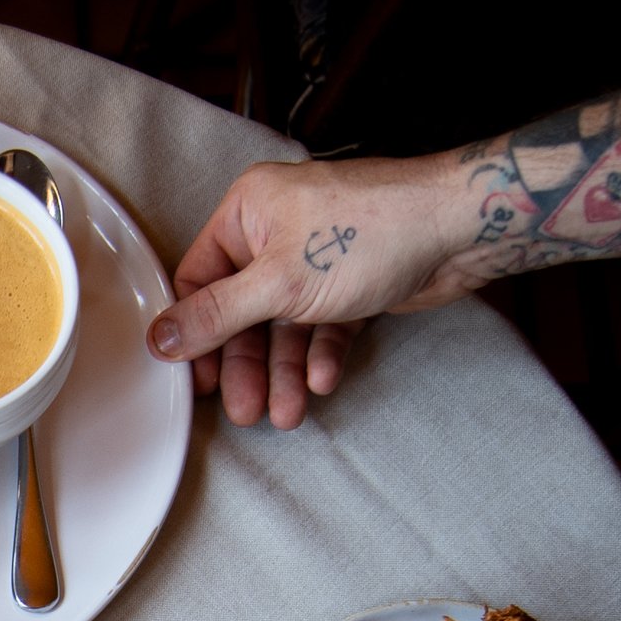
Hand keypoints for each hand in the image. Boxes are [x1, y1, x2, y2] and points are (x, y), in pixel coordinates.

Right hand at [147, 151, 491, 428]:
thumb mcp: (278, 284)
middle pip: (243, 312)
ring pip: (284, 326)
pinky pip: (321, 326)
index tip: (199, 377)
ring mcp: (316, 257)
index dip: (196, 333)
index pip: (200, 279)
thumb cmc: (375, 230)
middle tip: (245, 408)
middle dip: (248, 365)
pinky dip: (320, 355)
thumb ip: (215, 316)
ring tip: (287, 410)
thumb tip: (161, 337)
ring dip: (283, 371)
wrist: (459, 230)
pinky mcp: (350, 282)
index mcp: (249, 211)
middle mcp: (278, 230)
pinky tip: (323, 378)